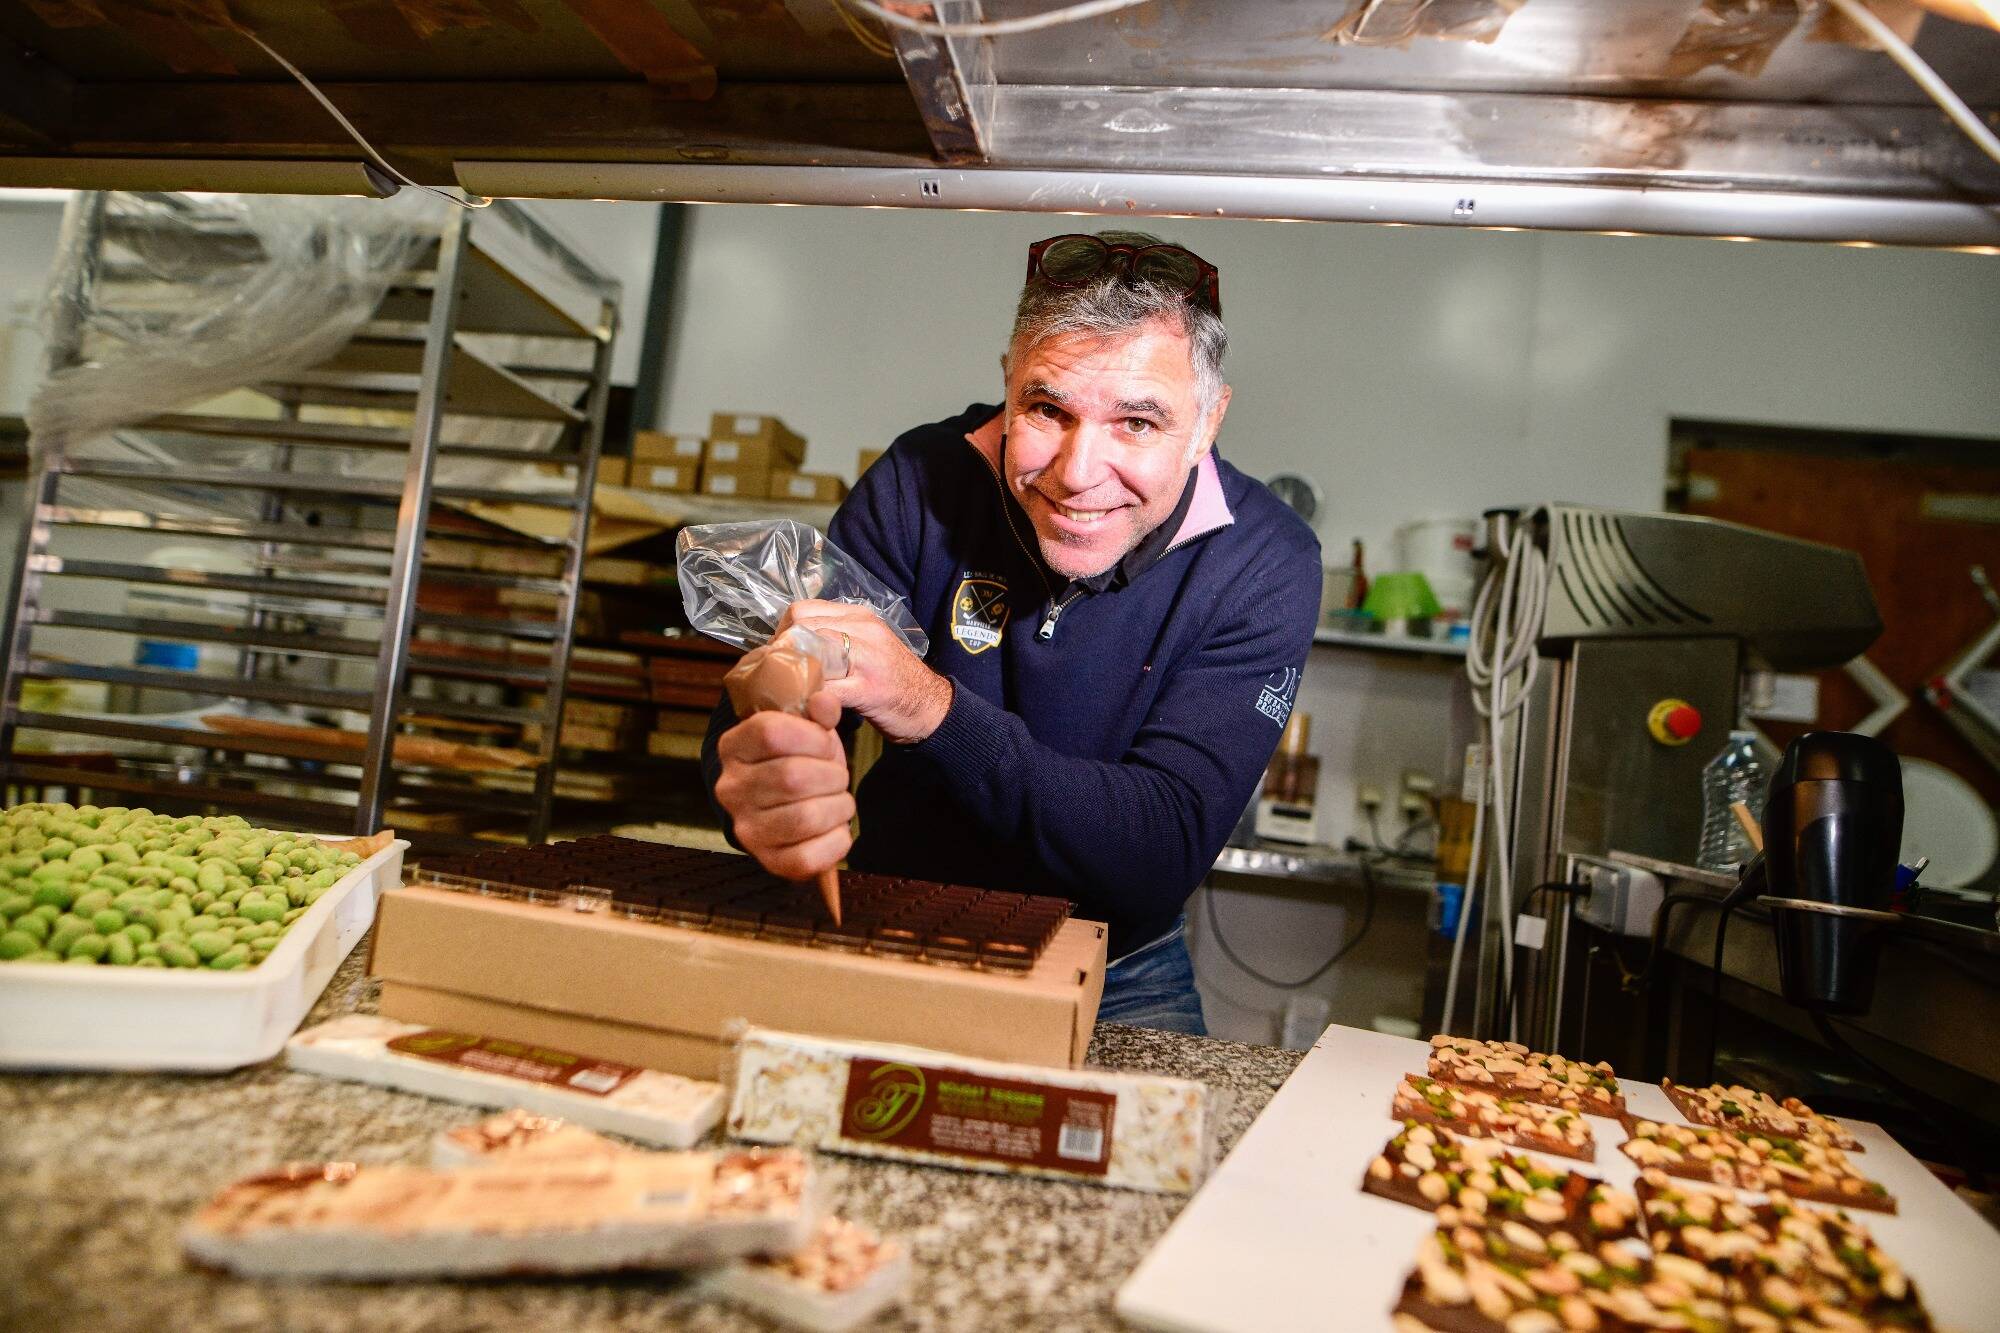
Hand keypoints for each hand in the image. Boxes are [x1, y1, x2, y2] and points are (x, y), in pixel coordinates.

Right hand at [713, 688, 854, 880]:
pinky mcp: (770, 861)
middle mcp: (731, 789)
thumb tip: (825, 704)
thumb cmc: (801, 758)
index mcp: (733, 747)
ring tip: (837, 800)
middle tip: (836, 776)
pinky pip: (811, 856)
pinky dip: (838, 840)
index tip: (824, 742)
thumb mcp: (809, 727)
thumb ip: (820, 710)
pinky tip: (834, 827)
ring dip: (839, 806)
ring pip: (806, 817)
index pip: (771, 733)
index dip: (812, 736)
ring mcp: (747, 829)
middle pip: (793, 777)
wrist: (791, 804)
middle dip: (832, 774)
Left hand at [779, 600, 951, 743]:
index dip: (783, 633)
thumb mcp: (866, 648)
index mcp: (859, 616)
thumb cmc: (893, 681)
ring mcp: (868, 657)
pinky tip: (806, 708)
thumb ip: (834, 640)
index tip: (780, 656)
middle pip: (800, 625)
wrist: (932, 707)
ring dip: (791, 673)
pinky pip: (826, 688)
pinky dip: (809, 699)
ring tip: (789, 691)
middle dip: (781, 651)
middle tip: (779, 676)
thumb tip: (790, 646)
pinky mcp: (869, 688)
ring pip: (811, 651)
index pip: (802, 610)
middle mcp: (863, 629)